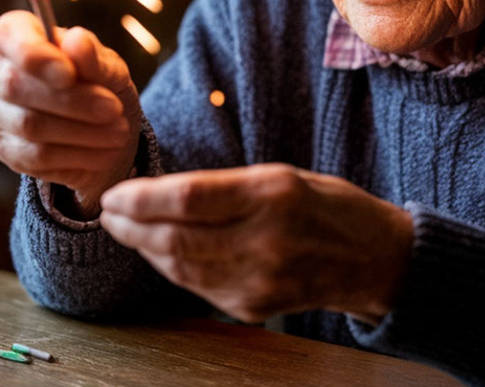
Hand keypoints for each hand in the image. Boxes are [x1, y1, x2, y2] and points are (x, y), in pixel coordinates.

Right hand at [0, 10, 141, 217]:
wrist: (103, 127)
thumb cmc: (100, 83)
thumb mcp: (108, 66)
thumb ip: (93, 56)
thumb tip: (77, 41)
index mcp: (17, 36)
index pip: (8, 35)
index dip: (35, 54)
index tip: (70, 73)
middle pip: (17, 86)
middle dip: (72, 100)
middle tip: (114, 108)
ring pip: (30, 124)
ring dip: (82, 131)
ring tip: (119, 131)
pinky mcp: (6, 150)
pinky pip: (37, 156)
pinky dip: (78, 155)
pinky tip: (106, 152)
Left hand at [99, 163, 414, 323]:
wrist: (375, 260)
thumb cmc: (328, 206)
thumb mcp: (282, 176)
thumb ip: (225, 188)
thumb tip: (160, 196)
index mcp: (273, 196)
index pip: (188, 200)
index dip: (141, 198)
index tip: (115, 193)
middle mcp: (265, 241)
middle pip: (175, 239)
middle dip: (132, 226)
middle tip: (109, 213)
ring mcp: (260, 281)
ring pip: (180, 268)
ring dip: (145, 249)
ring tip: (126, 230)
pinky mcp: (254, 308)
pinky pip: (198, 288)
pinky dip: (172, 268)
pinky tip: (160, 251)